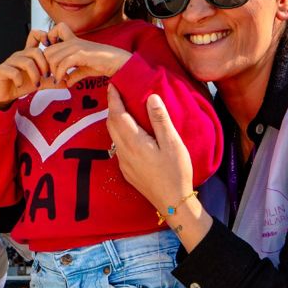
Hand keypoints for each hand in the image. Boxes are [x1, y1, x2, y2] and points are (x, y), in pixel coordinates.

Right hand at [0, 30, 51, 109]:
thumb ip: (52, 81)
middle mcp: (20, 55)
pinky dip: (20, 80)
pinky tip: (20, 85)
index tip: (51, 47)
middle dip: (44, 65)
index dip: (43, 36)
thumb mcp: (39, 83)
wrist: (3, 95)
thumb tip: (67, 82)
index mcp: (28, 55)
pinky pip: (14, 71)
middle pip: (36, 52)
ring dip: (35, 75)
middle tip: (47, 76)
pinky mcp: (2, 70)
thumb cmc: (21, 84)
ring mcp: (10, 61)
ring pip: (27, 62)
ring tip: (36, 84)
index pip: (34, 36)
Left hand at [39, 33, 129, 86]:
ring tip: (60, 79)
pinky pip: (63, 64)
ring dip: (53, 72)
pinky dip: (60, 74)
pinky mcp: (81, 54)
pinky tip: (64, 81)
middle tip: (54, 76)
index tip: (51, 62)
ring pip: (53, 58)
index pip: (51, 35)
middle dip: (47, 66)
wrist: (116, 62)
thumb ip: (74, 74)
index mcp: (72, 41)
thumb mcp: (84, 69)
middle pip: (48, 51)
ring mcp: (76, 47)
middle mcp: (72, 41)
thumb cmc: (102, 64)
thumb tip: (66, 82)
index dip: (47, 48)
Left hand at [105, 87, 211, 249]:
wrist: (172, 202)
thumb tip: (151, 97)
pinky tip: (131, 133)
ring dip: (115, 120)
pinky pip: (118, 147)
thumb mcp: (172, 143)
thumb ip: (160, 120)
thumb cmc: (176, 172)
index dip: (113, 98)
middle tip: (118, 93)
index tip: (113, 85)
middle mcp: (124, 152)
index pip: (117, 114)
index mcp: (134, 142)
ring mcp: (123, 163)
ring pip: (113, 136)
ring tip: (124, 109)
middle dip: (112, 107)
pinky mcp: (127, 171)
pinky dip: (120, 133)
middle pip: (111, 124)